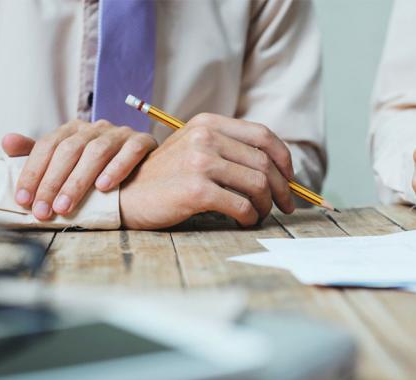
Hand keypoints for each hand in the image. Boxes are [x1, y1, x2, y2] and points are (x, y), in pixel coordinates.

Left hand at [3, 120, 156, 219]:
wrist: (151, 176)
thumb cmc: (104, 173)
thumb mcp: (70, 165)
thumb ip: (41, 156)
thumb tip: (7, 142)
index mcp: (75, 129)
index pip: (47, 146)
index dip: (33, 173)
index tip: (25, 200)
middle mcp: (97, 127)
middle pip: (70, 150)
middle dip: (53, 182)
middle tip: (44, 210)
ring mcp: (122, 133)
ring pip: (97, 151)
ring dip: (79, 181)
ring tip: (67, 206)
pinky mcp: (145, 142)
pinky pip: (131, 152)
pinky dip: (117, 168)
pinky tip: (105, 187)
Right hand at [119, 113, 295, 228]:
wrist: (126, 195)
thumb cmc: (166, 177)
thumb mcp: (194, 148)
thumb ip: (228, 149)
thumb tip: (278, 169)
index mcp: (208, 123)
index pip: (263, 135)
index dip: (284, 159)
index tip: (289, 178)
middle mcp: (205, 137)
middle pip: (265, 163)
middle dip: (283, 189)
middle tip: (286, 205)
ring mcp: (200, 162)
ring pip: (259, 185)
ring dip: (266, 205)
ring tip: (259, 214)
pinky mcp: (196, 190)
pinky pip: (242, 206)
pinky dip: (250, 217)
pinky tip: (244, 221)